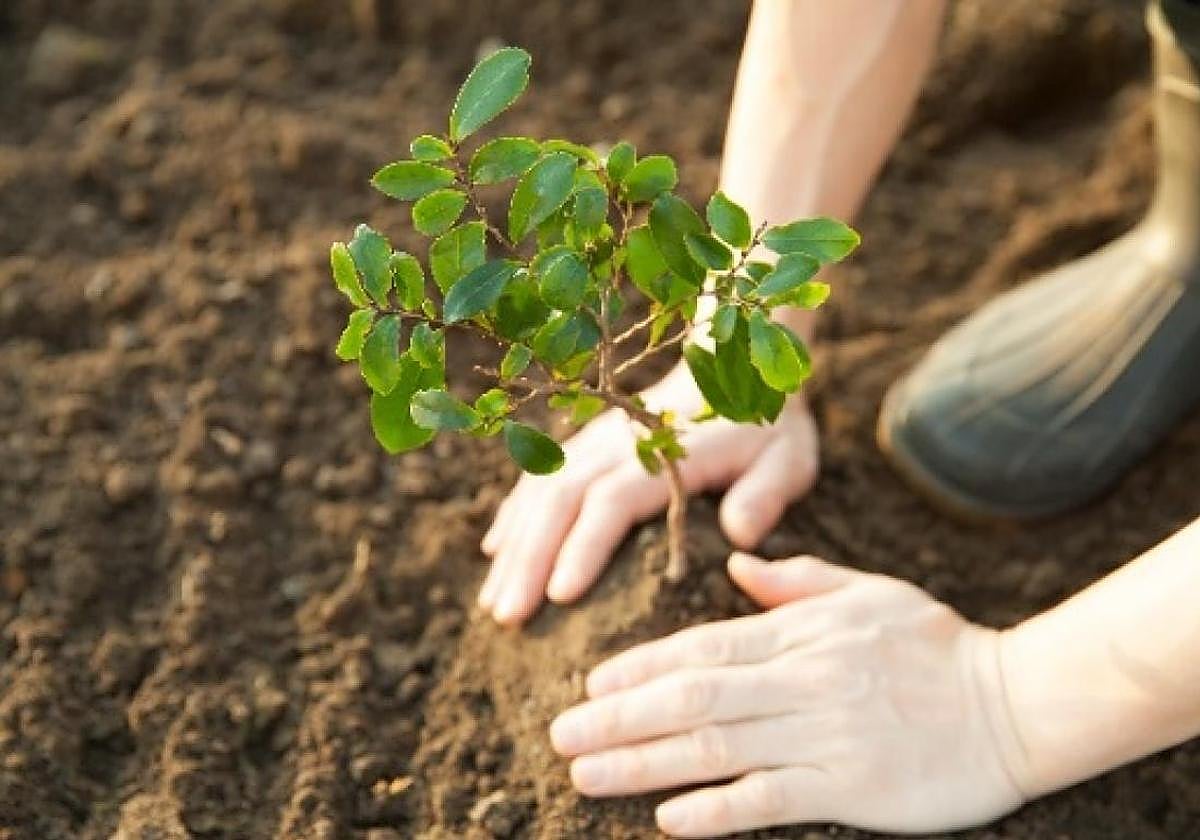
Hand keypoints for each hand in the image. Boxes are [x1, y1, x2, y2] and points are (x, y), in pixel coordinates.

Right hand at [478, 363, 819, 624]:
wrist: (735, 366)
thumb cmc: (765, 428)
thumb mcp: (787, 458)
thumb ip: (765, 494)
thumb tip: (739, 535)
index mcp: (665, 453)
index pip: (612, 501)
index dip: (584, 546)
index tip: (559, 596)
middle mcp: (618, 444)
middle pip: (560, 499)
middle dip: (530, 558)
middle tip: (507, 616)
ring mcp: (594, 441)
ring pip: (540, 491)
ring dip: (514, 546)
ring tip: (492, 603)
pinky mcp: (584, 444)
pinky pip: (538, 477)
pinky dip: (514, 514)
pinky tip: (495, 553)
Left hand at [549, 553, 1028, 836]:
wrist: (1018, 702)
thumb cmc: (937, 644)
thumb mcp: (867, 592)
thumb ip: (796, 582)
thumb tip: (737, 566)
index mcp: (800, 631)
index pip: (702, 647)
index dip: (640, 668)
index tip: (590, 685)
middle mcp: (802, 680)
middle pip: (693, 699)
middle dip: (619, 718)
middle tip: (560, 736)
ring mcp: (825, 734)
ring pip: (716, 748)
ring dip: (643, 763)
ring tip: (587, 776)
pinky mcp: (852, 787)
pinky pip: (771, 799)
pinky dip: (716, 809)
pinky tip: (667, 818)